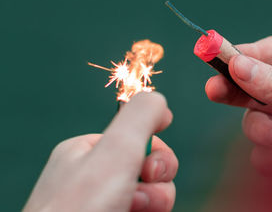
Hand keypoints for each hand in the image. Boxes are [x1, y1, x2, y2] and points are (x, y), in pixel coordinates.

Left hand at [24, 92, 177, 211]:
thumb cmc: (82, 207)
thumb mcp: (116, 148)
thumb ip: (142, 115)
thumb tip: (160, 101)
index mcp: (87, 151)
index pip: (139, 139)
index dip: (156, 153)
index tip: (151, 168)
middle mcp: (94, 177)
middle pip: (150, 168)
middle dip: (156, 183)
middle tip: (139, 195)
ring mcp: (104, 204)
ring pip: (153, 195)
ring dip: (154, 204)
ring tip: (133, 211)